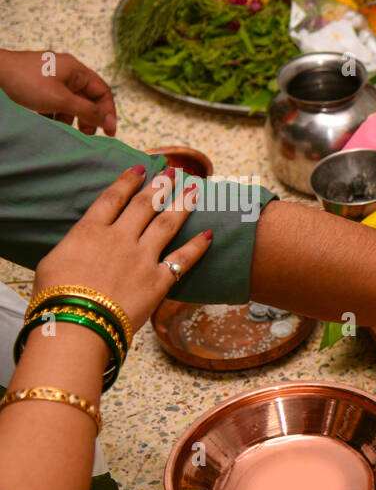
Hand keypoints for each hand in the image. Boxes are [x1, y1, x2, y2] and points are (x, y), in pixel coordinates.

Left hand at [0, 49, 116, 134]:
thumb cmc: (26, 82)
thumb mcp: (61, 100)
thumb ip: (87, 111)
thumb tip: (109, 121)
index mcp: (76, 70)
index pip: (102, 92)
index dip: (108, 112)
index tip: (109, 132)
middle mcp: (67, 72)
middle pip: (87, 98)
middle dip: (89, 118)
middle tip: (87, 135)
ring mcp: (52, 78)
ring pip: (71, 102)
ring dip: (71, 118)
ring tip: (66, 131)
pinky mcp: (39, 85)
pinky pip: (55, 102)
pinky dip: (56, 114)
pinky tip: (50, 123)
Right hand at [33, 166, 211, 331]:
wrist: (78, 321)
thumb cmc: (55, 297)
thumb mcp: (53, 262)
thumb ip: (73, 247)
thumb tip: (79, 244)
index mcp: (89, 231)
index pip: (112, 198)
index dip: (128, 181)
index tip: (141, 168)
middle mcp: (119, 238)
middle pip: (145, 204)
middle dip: (161, 185)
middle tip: (174, 172)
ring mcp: (141, 257)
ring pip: (167, 223)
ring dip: (183, 204)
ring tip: (194, 190)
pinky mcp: (158, 280)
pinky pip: (183, 259)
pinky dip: (197, 246)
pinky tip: (209, 235)